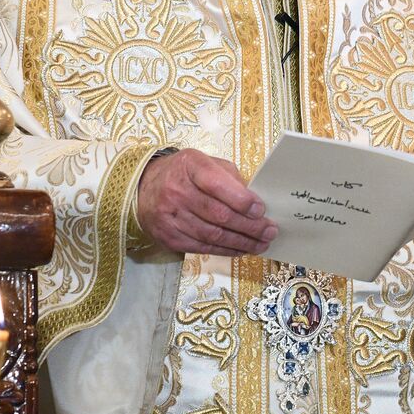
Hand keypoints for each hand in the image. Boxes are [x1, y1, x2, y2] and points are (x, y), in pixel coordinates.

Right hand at [136, 149, 275, 256]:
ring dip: (242, 242)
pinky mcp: (170, 237)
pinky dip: (226, 250)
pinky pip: (203, 247)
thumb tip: (254, 201)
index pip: (217, 184)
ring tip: (262, 244)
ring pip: (213, 235)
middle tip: (270, 231)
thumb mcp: (205, 162)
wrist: (144, 189)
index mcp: (190, 166)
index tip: (261, 209)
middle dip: (249, 226)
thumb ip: (229, 177)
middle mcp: (177, 191)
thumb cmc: (184, 173)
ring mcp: (171, 217)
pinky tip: (242, 249)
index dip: (242, 199)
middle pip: (219, 214)